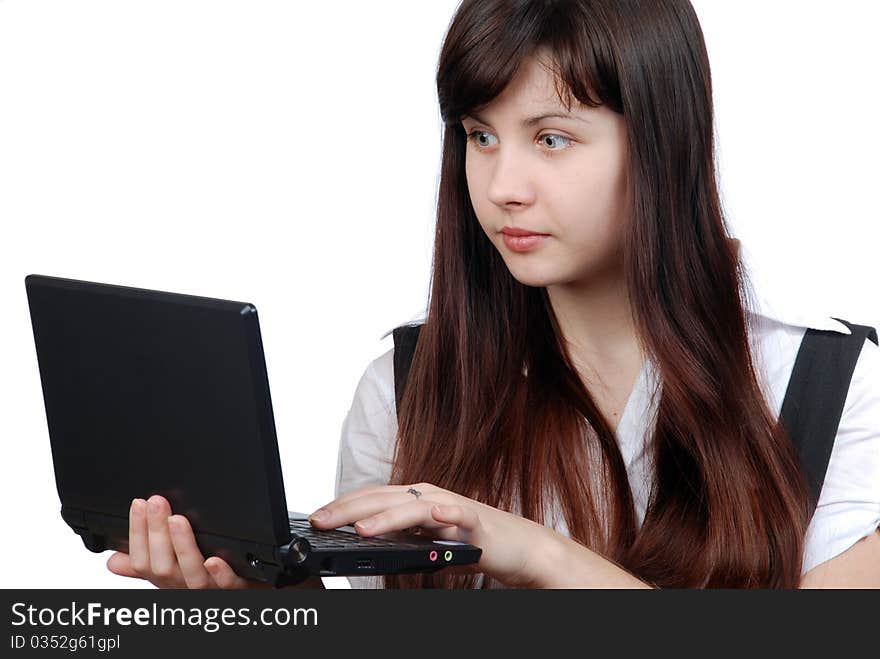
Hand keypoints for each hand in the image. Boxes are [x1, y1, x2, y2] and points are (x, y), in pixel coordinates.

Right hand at [106, 494, 269, 588]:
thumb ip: (146, 562)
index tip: (138, 503)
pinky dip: (219, 573)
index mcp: (166, 578)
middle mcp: (183, 586)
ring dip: (183, 546)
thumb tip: (113, 558)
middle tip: (156, 502)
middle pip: (163, 566)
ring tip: (178, 520)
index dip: (136, 533)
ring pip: (192, 574)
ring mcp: (209, 589)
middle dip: (156, 532)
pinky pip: (227, 584)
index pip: (141, 561)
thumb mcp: (170, 570)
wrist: (249, 588)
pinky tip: (214, 560)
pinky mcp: (236, 589)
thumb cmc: (205, 579)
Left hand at [308, 483, 560, 587]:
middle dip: (350, 510)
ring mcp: (453, 507)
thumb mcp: (427, 544)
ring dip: (387, 516)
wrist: (518, 547)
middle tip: (322, 521)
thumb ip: (401, 543)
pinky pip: (460, 515)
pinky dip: (447, 513)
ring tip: (363, 528)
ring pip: (415, 506)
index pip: (371, 498)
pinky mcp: (477, 521)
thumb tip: (366, 549)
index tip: (316, 519)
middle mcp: (429, 497)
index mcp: (414, 501)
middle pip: (384, 498)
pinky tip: (434, 515)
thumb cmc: (472, 543)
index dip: (342, 507)